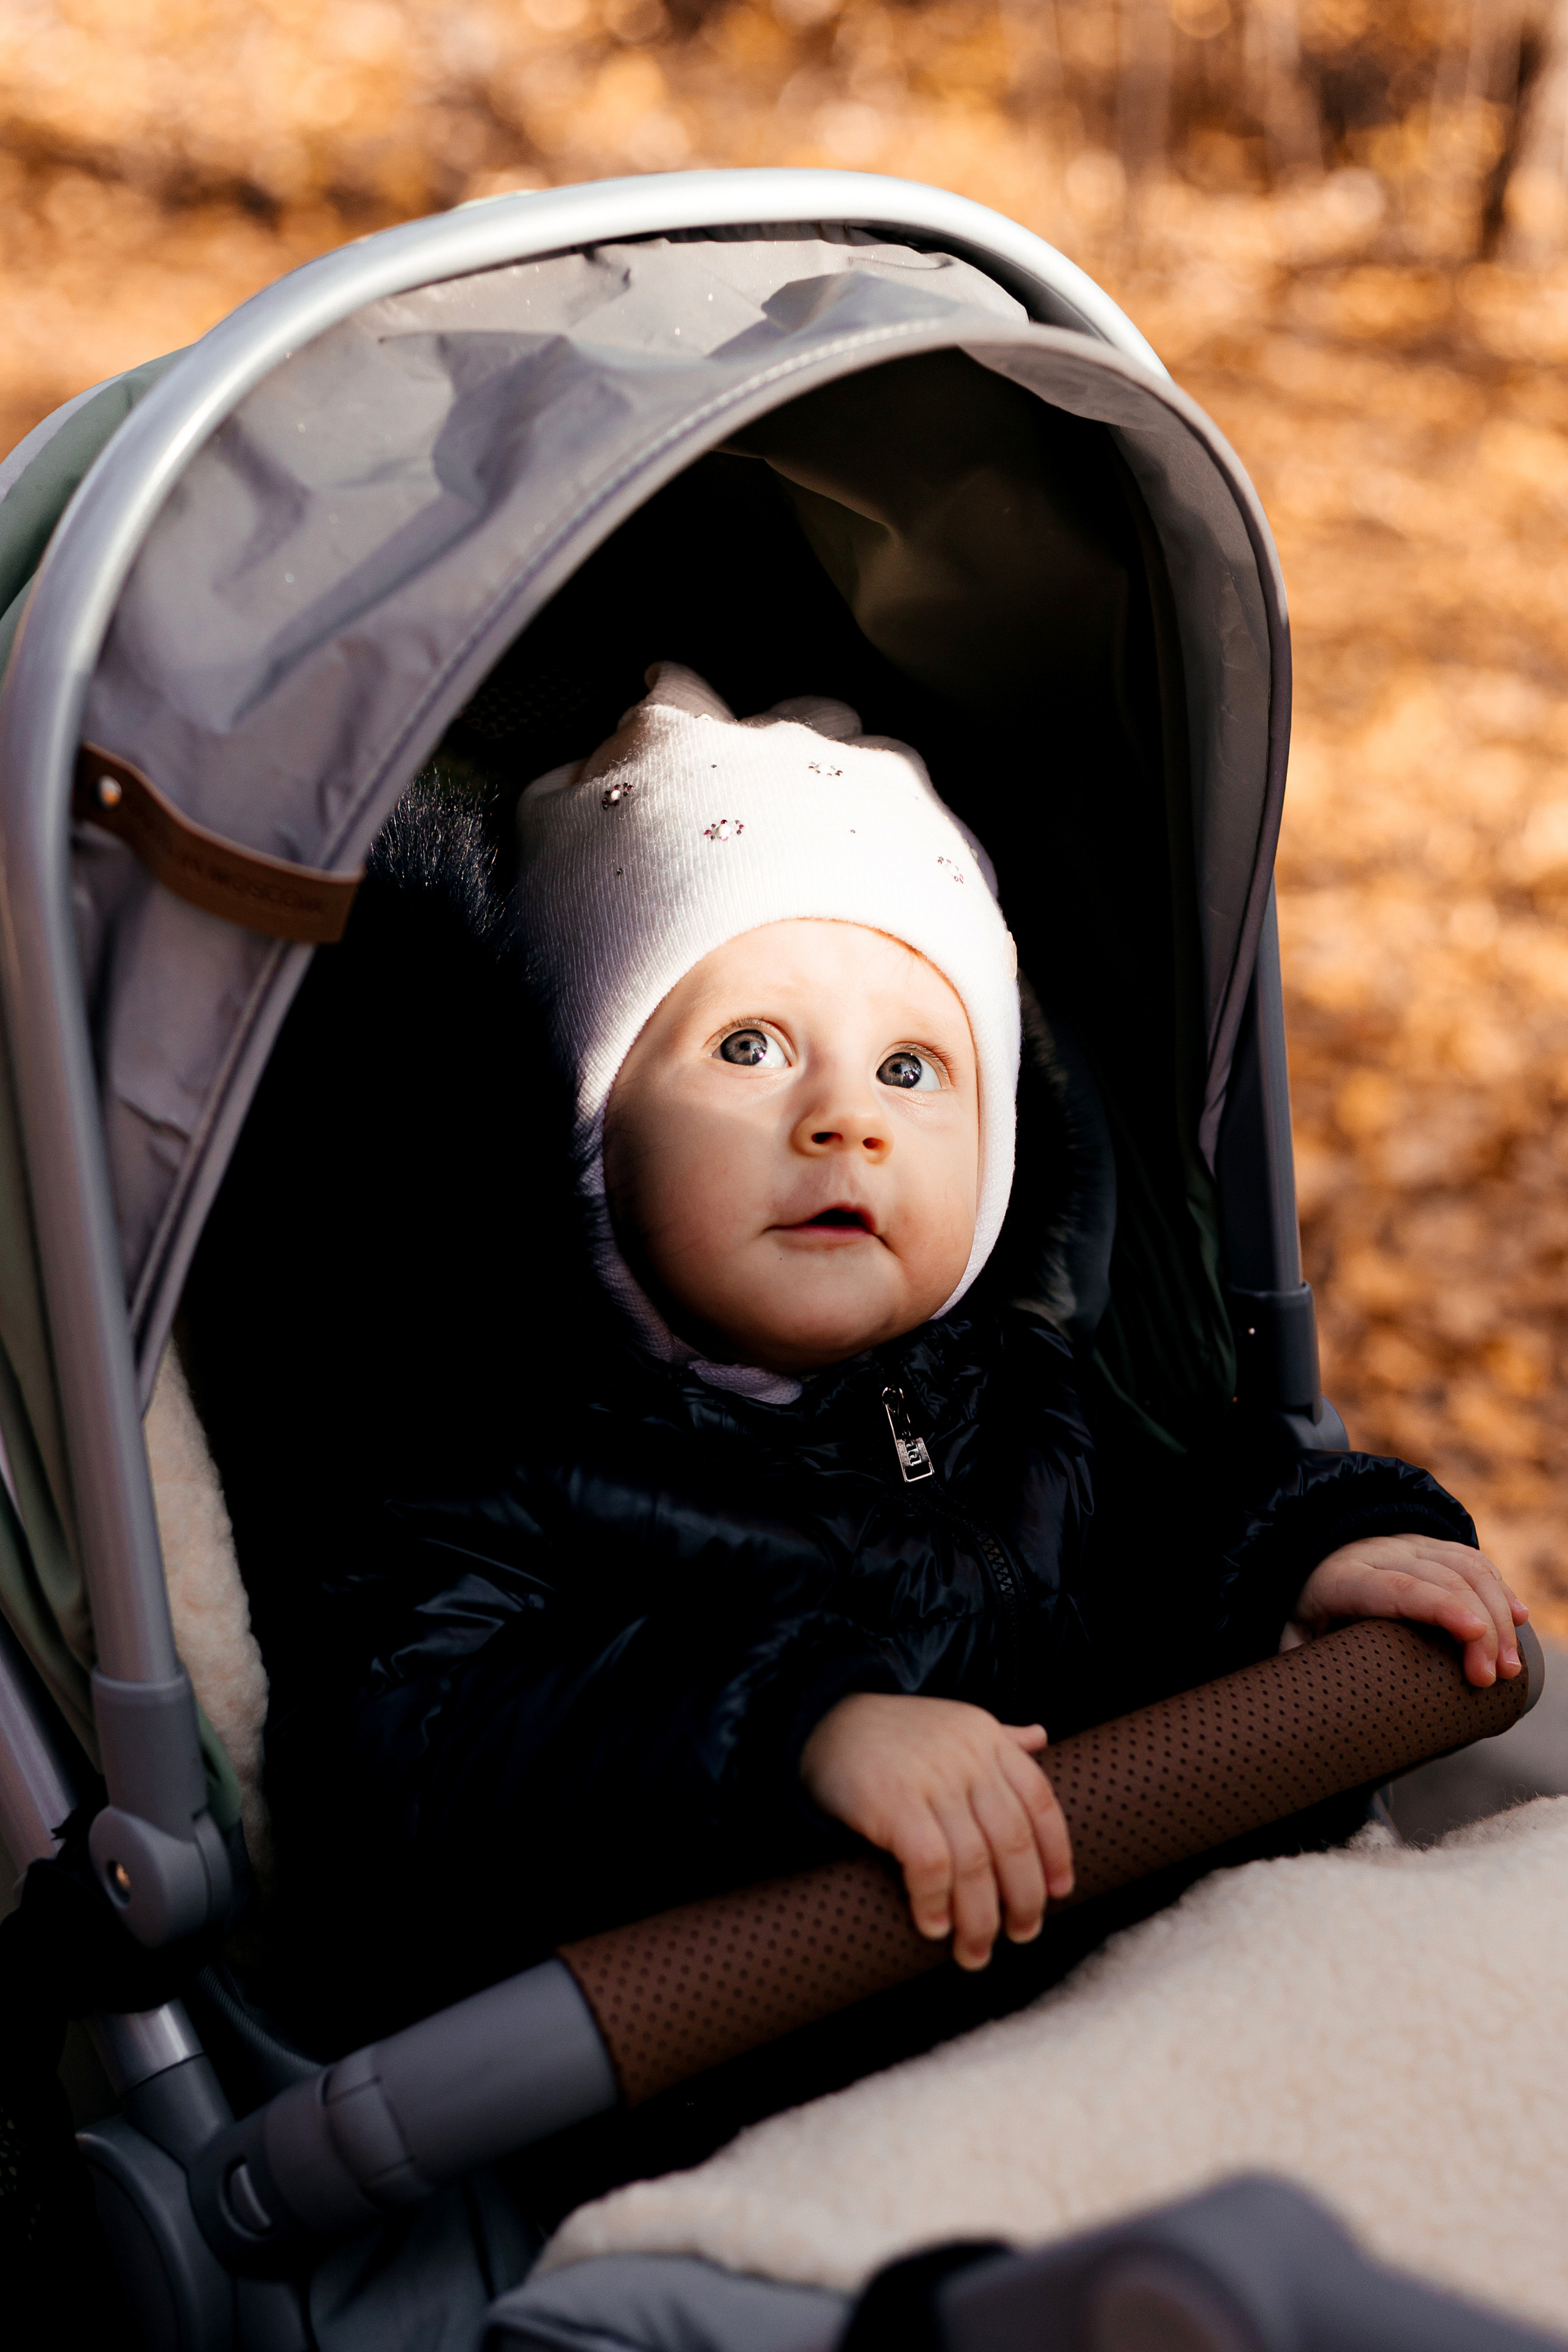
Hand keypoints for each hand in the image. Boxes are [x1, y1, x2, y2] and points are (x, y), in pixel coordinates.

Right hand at [800, 1691, 1073, 1969]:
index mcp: (986, 1739)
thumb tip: (1042, 1738)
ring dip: (979, 1919)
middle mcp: (966, 1756)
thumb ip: (998, 1737)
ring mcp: (931, 1779)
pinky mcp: (892, 1802)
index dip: (1055, 1852)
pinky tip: (933, 1927)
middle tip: (1022, 1935)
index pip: (1039, 1801)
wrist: (817, 1719)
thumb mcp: (951, 1724)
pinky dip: (935, 1901)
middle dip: (1023, 1898)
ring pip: (974, 1862)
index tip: (1059, 1894)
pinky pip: (929, 1863)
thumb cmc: (890, 1733)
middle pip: (1012, 1840)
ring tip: (975, 1953)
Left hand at [1289, 1532, 1527, 1688]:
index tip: (1474, 1633)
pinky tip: (1517, 1619)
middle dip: (1479, 1628)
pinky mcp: (1430, 1546)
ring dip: (1498, 1614)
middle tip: (1491, 1678)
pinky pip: (1473, 1560)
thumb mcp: (1289, 1632)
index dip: (1440, 1607)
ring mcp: (1409, 1546)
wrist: (1309, 1555)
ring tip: (1509, 1666)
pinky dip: (1499, 1589)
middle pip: (1444, 1581)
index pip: (1398, 1587)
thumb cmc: (1305, 1606)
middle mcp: (1381, 1553)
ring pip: (1467, 1568)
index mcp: (1346, 1578)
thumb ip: (1295, 1660)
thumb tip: (1299, 1703)